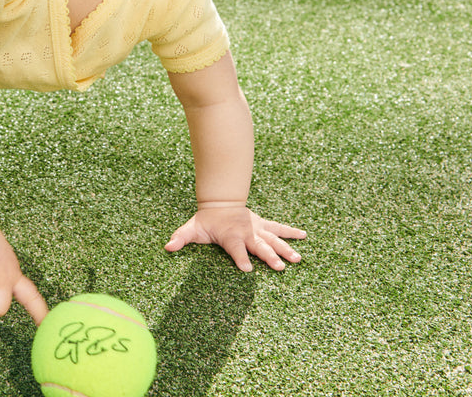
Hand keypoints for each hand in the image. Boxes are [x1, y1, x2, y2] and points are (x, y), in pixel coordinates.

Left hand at [164, 204, 305, 271]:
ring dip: (285, 248)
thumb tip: (167, 247)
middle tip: (279, 267)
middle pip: (259, 246)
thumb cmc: (206, 220)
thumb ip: (181, 238)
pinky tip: (304, 236)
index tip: (247, 270)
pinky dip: (291, 232)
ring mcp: (257, 228)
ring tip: (297, 259)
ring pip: (273, 239)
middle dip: (269, 256)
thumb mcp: (191, 229)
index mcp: (230, 236)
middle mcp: (246, 232)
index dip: (240, 259)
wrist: (220, 202)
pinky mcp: (263, 224)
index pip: (235, 249)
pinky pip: (279, 228)